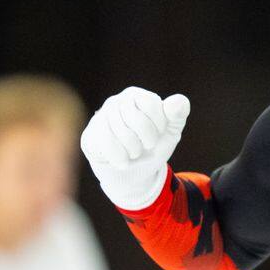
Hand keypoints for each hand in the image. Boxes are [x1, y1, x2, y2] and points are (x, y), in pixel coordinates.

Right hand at [80, 86, 190, 208]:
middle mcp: (116, 102)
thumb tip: (179, 102)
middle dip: (148, 140)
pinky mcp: (90, 135)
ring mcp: (100, 118)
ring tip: (134, 153)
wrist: (135, 173)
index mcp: (137, 96)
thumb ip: (177, 114)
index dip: (159, 125)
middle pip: (137, 120)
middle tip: (146, 146)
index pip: (151, 105)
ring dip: (134, 150)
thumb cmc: (153, 147)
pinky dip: (120, 158)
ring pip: (121, 133)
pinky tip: (123, 162)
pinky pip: (106, 144)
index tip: (158, 133)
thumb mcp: (170, 131)